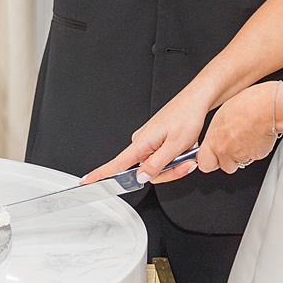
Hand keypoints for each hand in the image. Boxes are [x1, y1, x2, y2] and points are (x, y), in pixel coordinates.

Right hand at [82, 91, 210, 186]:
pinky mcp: (157, 139)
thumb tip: (140, 177)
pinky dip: (175, 156)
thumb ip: (157, 165)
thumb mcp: (175, 146)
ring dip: (175, 163)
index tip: (86, 182)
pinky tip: (185, 147)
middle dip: (169, 171)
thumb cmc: (186, 116)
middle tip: (185, 162)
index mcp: (141, 143)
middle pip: (147, 172)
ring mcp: (149, 140)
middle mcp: (142, 142)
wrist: (196, 100)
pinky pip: (162, 156)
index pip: (115, 164)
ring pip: (158, 166)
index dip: (100, 175)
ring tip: (187, 150)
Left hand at [197, 83, 278, 173]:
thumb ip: (217, 132)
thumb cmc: (246, 105)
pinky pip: (253, 157)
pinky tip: (256, 137)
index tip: (212, 157)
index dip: (210, 161)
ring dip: (242, 156)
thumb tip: (217, 136)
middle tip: (232, 149)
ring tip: (247, 138)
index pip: (204, 163)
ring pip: (240, 163)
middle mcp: (225, 150)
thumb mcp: (222, 115)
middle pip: (224, 167)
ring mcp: (240, 155)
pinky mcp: (256, 156)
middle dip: (227, 162)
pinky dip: (255, 150)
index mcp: (214, 139)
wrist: (266, 108)